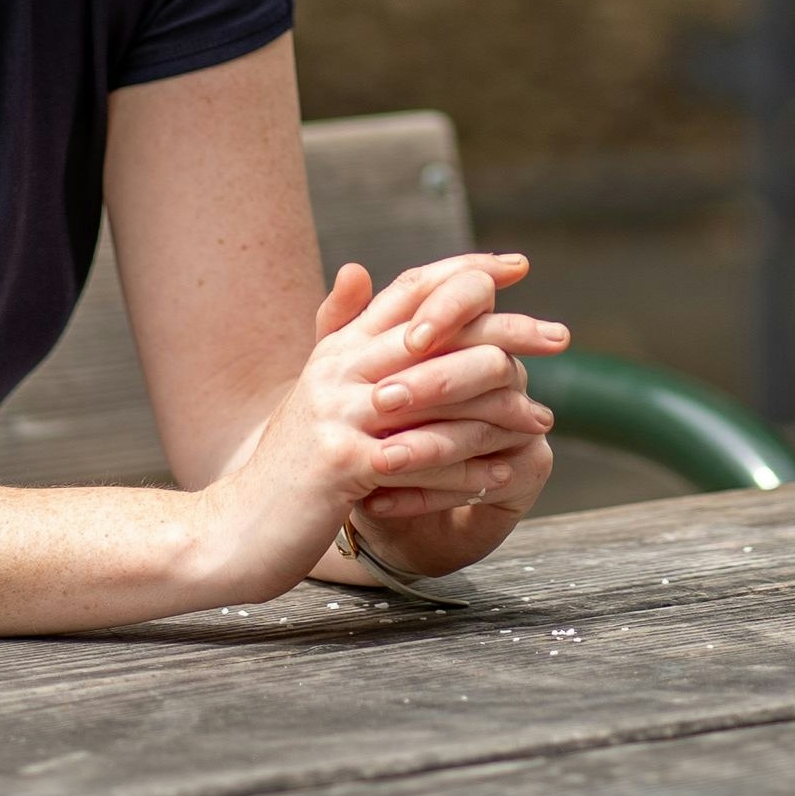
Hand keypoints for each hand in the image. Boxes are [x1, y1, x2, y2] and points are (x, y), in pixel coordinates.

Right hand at [185, 254, 562, 600]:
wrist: (234, 529)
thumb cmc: (289, 465)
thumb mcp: (313, 392)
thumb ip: (343, 336)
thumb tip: (359, 270)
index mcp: (337, 349)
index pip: (410, 289)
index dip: (465, 272)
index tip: (518, 266)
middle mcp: (337, 371)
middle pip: (438, 332)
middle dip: (507, 330)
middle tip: (560, 337)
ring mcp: (337, 416)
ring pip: (439, 394)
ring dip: (499, 408)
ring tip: (540, 420)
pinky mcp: (340, 466)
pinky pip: (422, 460)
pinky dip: (466, 469)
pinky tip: (502, 474)